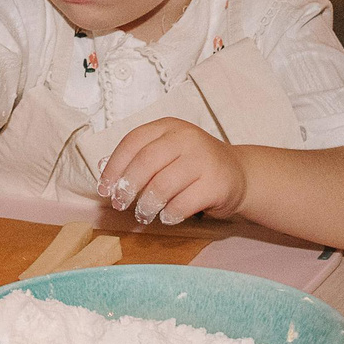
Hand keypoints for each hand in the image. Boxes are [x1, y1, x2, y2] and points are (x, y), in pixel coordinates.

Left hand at [97, 119, 246, 225]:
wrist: (238, 174)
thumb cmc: (194, 166)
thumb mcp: (167, 153)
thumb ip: (138, 159)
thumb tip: (104, 172)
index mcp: (168, 127)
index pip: (133, 141)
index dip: (114, 167)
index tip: (105, 189)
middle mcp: (187, 138)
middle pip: (146, 162)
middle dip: (128, 187)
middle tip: (121, 204)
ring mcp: (203, 159)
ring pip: (162, 185)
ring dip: (147, 205)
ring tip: (144, 215)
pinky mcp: (216, 183)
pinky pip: (183, 203)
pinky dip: (169, 214)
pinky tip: (167, 216)